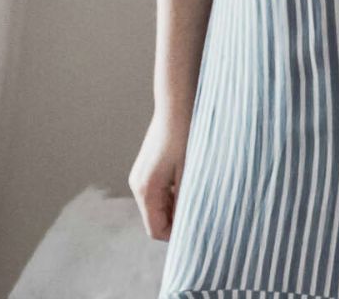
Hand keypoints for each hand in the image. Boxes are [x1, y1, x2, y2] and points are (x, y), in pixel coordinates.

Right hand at [128, 110, 188, 240]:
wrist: (176, 105)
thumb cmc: (185, 137)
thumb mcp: (189, 173)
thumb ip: (185, 202)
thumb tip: (187, 226)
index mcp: (146, 190)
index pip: (156, 230)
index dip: (177, 234)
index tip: (198, 226)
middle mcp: (137, 185)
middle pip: (156, 219)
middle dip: (177, 219)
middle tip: (201, 209)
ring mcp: (139, 176)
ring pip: (157, 206)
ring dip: (175, 205)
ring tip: (196, 191)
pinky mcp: (145, 168)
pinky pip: (157, 192)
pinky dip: (172, 193)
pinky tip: (188, 179)